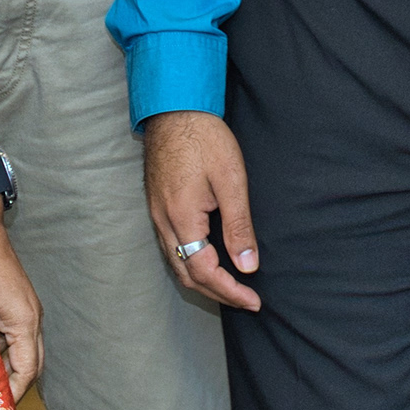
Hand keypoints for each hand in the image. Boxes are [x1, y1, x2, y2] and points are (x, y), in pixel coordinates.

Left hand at [0, 205, 44, 399]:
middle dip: (14, 382)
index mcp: (26, 321)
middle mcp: (32, 316)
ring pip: (21, 347)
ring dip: (4, 363)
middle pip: (31, 362)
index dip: (12, 392)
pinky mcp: (15, 300)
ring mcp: (25, 307)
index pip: (27, 370)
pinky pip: (12, 332)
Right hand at [143, 110, 262, 309]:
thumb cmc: (205, 139)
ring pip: (177, 263)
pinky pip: (172, 247)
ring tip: (231, 286)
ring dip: (203, 280)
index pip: (204, 272)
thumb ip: (239, 226)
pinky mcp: (157, 206)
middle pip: (187, 275)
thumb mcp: (231, 181)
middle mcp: (164, 222)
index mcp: (182, 219)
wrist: (173, 108)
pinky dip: (192, 263)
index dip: (230, 291)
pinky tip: (210, 259)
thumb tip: (247, 265)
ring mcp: (156, 215)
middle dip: (217, 293)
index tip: (253, 300)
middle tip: (246, 300)